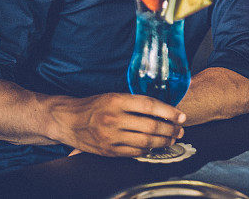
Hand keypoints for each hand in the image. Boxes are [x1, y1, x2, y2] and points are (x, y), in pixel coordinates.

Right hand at [51, 93, 185, 157]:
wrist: (67, 120)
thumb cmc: (93, 106)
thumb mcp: (113, 96)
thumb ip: (134, 102)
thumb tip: (162, 109)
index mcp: (117, 101)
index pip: (150, 106)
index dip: (169, 112)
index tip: (181, 116)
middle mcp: (114, 119)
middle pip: (151, 126)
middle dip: (170, 130)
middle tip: (180, 130)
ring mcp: (111, 137)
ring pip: (146, 142)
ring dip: (163, 142)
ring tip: (172, 139)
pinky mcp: (108, 151)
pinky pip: (135, 153)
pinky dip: (148, 151)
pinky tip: (154, 147)